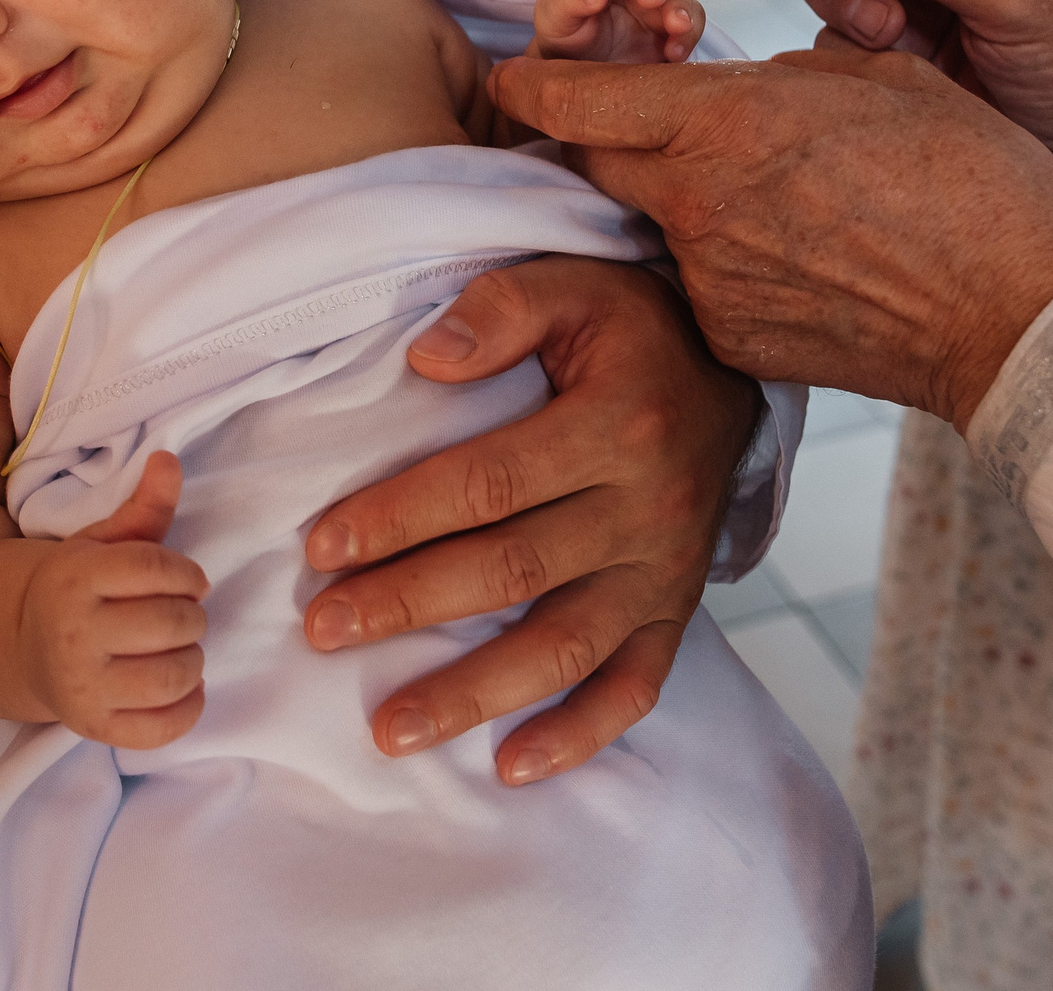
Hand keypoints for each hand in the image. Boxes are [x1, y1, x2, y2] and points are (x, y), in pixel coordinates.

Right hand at [21, 452, 209, 748]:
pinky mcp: (94, 727)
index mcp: (76, 580)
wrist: (20, 644)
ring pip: (174, 676)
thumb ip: (144, 506)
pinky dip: (188, 708)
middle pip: (174, 623)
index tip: (188, 580)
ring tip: (179, 649)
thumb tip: (169, 460)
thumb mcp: (103, 542)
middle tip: (180, 616)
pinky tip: (181, 687)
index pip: (159, 570)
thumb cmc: (78, 588)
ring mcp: (82, 687)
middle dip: (191, 617)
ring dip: (192, 660)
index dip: (188, 574)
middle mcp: (74, 634)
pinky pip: (163, 728)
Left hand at [301, 256, 755, 785]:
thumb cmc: (631, 328)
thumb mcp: (574, 286)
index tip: (323, 547)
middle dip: (409, 605)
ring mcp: (665, 570)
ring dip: (475, 693)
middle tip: (322, 631)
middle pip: (513, 569)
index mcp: (616, 424)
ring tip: (390, 729)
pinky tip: (513, 766)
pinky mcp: (676, 610)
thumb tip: (428, 360)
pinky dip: (578, 735)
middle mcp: (646, 508)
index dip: (401, 516)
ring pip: (565, 645)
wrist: (730, 372)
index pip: (490, 482)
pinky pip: (634, 686)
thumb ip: (501, 309)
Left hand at [487, 53, 1052, 427]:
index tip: (516, 76)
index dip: (537, 83)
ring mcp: (710, 281)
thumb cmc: (973, 180)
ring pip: (659, 226)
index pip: (579, 100)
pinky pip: (704, 288)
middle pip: (599, 163)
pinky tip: (801, 264)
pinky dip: (730, 269)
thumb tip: (753, 84)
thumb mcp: (882, 80)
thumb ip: (787, 76)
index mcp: (724, 121)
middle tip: (648, 126)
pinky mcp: (733, 343)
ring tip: (777, 204)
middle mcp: (696, 203)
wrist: (1020, 313)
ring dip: (688, 206)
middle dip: (609, 139)